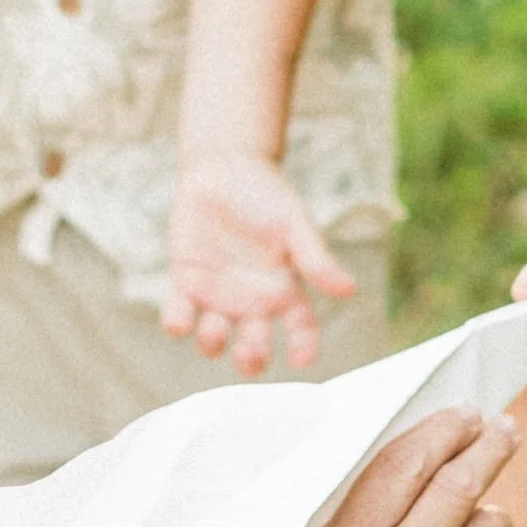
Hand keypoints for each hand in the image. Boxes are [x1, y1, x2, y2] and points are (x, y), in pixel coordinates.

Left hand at [162, 154, 358, 375]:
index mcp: (285, 288)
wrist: (222, 166)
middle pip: (255, 345)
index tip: (302, 359)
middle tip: (251, 354)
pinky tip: (181, 320)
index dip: (304, 347)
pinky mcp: (186, 282)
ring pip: (214, 338)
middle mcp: (252, 299)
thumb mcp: (293, 223)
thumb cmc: (266, 194)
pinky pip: (179, 315)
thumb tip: (348, 290)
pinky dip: (177, 323)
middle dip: (252, 358)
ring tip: (215, 329)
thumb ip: (316, 257)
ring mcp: (217, 293)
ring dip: (213, 343)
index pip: (301, 328)